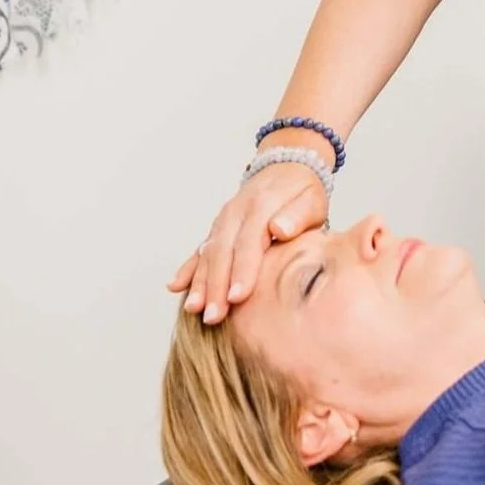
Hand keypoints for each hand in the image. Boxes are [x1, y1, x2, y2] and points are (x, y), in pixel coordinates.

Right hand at [167, 156, 331, 323]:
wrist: (285, 168)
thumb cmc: (302, 192)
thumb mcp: (310, 199)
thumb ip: (297, 216)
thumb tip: (280, 229)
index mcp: (260, 207)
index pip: (249, 244)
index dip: (242, 272)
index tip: (238, 297)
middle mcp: (235, 214)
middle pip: (222, 253)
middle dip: (215, 287)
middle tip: (213, 316)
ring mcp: (222, 222)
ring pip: (207, 254)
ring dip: (199, 283)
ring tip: (194, 309)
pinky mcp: (216, 229)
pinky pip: (198, 250)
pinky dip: (187, 269)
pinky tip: (174, 286)